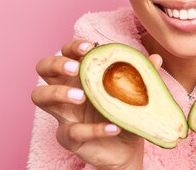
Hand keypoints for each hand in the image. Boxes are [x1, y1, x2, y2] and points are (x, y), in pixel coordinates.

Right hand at [31, 40, 162, 169]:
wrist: (127, 148)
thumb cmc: (124, 112)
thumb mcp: (134, 92)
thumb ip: (142, 74)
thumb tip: (156, 58)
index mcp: (81, 74)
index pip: (66, 52)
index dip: (73, 47)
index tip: (90, 48)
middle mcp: (66, 89)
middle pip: (43, 67)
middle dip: (56, 63)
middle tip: (76, 69)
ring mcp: (63, 113)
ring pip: (40, 96)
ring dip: (58, 92)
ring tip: (82, 96)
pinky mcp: (68, 137)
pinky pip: (71, 131)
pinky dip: (93, 129)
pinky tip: (112, 127)